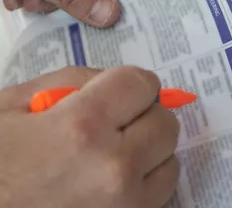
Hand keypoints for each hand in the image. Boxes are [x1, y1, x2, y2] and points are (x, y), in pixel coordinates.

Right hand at [0, 66, 180, 207]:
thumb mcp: (13, 106)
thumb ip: (73, 82)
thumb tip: (116, 82)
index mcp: (82, 126)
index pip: (143, 83)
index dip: (128, 84)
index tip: (114, 93)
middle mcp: (113, 167)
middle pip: (165, 122)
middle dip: (141, 116)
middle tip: (109, 125)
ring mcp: (124, 206)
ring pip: (170, 160)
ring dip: (147, 151)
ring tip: (108, 157)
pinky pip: (158, 195)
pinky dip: (143, 183)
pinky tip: (109, 182)